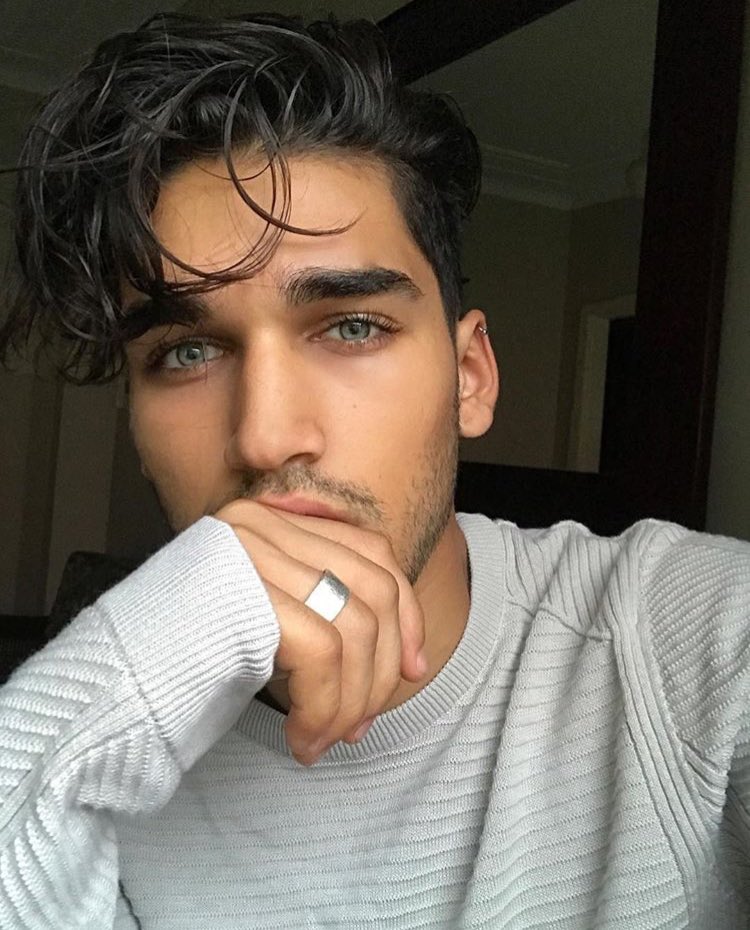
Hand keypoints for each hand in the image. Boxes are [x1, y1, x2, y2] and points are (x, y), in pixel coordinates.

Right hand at [214, 500, 426, 764]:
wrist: (109, 685)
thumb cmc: (192, 660)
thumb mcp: (272, 621)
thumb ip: (328, 613)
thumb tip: (406, 658)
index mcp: (273, 521)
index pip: (371, 552)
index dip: (406, 613)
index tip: (414, 667)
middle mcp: (263, 524)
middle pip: (373, 588)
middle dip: (382, 669)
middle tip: (359, 725)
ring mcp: (250, 552)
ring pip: (354, 627)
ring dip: (351, 701)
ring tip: (324, 739)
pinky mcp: (242, 591)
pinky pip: (323, 655)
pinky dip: (325, 709)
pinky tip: (303, 740)